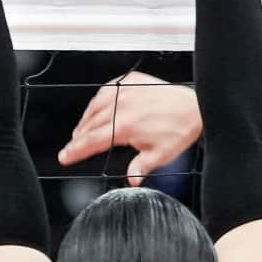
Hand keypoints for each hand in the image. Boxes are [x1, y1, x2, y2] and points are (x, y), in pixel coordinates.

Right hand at [57, 71, 202, 183]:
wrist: (195, 106)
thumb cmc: (180, 128)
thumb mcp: (160, 155)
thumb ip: (140, 168)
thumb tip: (131, 181)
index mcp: (125, 126)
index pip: (92, 141)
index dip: (76, 151)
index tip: (66, 156)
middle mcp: (122, 106)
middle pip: (89, 124)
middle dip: (78, 137)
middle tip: (72, 146)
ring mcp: (125, 91)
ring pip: (95, 106)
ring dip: (85, 119)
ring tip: (81, 129)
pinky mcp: (130, 81)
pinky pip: (106, 90)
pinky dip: (97, 101)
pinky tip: (96, 107)